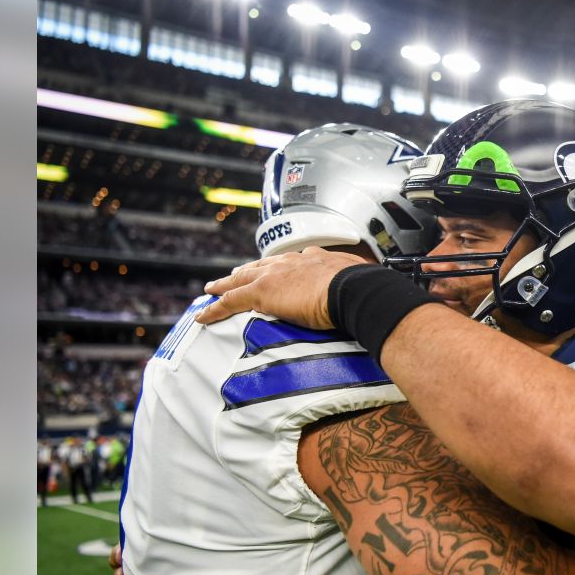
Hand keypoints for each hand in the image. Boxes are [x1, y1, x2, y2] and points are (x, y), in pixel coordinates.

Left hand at [196, 248, 370, 326]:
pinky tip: (204, 315)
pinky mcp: (262, 292)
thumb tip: (370, 296)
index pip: (289, 263)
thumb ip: (355, 289)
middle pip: (260, 266)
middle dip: (245, 271)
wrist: (354, 289)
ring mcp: (275, 276)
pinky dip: (215, 308)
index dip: (276, 269)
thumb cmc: (363, 289)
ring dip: (224, 285)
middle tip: (231, 276)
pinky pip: (230, 300)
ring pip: (240, 279)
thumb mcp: (359, 284)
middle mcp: (291, 262)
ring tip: (212, 290)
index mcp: (314, 259)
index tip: (271, 272)